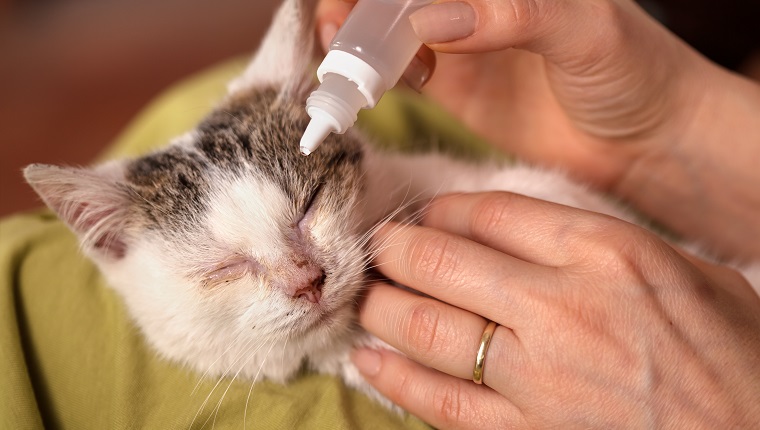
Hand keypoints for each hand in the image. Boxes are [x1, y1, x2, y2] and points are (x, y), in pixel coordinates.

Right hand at [316, 0, 759, 260]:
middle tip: (338, 26)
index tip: (353, 2)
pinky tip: (371, 82)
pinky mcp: (450, 85)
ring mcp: (458, 40)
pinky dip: (373, 74)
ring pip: (385, 27)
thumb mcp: (583, 31)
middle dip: (356, 5)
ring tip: (342, 55)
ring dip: (354, 37)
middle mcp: (474, 4)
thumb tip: (428, 18)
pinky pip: (396, 70)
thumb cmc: (633, 72)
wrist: (643, 143)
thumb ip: (512, 15)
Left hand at [354, 192, 759, 427]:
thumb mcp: (683, 271)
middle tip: (376, 248)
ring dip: (382, 307)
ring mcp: (541, 377)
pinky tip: (368, 360)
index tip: (425, 215)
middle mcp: (564, 307)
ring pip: (428, 328)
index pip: (490, 211)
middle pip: (442, 260)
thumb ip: (595, 242)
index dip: (442, 209)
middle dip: (394, 249)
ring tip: (364, 296)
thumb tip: (512, 225)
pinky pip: (441, 403)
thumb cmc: (730, 353)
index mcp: (605, 253)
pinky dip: (395, 378)